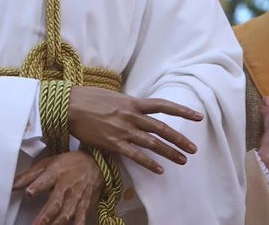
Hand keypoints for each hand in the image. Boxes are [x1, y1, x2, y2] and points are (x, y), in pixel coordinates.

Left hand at [14, 151, 103, 224]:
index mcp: (57, 172)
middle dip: (46, 216)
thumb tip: (11, 185)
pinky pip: (80, 219)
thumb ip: (29, 176)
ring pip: (67, 214)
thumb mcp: (48, 163)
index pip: (46, 179)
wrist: (97, 163)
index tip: (29, 193)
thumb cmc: (69, 163)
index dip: (38, 186)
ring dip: (56, 224)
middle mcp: (68, 186)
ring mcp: (77, 197)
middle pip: (56, 202)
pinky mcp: (85, 206)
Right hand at [67, 86, 201, 173]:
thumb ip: (129, 105)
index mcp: (133, 102)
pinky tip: (160, 170)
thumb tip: (138, 109)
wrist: (70, 106)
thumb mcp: (115, 97)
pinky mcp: (114, 144)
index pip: (163, 106)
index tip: (197, 116)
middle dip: (180, 139)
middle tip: (193, 149)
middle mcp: (132, 116)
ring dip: (170, 153)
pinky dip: (149, 163)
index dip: (182, 111)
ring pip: (153, 143)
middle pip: (162, 128)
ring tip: (183, 160)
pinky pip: (136, 155)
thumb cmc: (90, 99)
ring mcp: (124, 130)